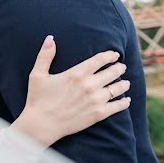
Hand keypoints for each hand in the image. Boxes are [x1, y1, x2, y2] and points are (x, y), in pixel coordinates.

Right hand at [14, 35, 131, 146]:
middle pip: (113, 72)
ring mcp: (96, 100)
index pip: (100, 59)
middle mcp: (89, 85)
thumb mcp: (37, 75)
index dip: (110, 55)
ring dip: (124, 84)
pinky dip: (124, 101)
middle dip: (119, 68)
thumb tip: (50, 38)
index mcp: (76, 73)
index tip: (114, 54)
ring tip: (125, 82)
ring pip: (118, 88)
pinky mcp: (99, 114)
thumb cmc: (38, 99)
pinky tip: (126, 99)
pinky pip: (118, 106)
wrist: (41, 124)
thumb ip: (45, 55)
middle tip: (121, 67)